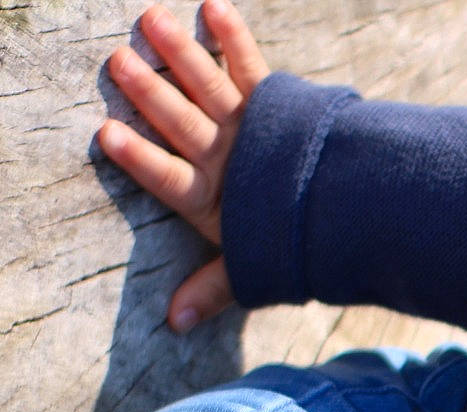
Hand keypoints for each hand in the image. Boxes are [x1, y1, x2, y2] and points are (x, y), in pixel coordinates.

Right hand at [96, 0, 271, 332]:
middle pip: (180, 123)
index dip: (137, 158)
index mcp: (213, 201)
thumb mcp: (253, 272)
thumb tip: (172, 323)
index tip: (104, 134)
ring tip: (150, 20)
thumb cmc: (299, 247)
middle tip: (117, 60)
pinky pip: (252, 66)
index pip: (165, 178)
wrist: (361, 217)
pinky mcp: (277, 105)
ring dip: (180, 54)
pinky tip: (215, 6)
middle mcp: (226, 159)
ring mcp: (250, 128)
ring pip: (207, 87)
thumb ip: (211, 291)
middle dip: (149, 92)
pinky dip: (235, 38)